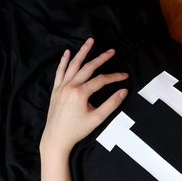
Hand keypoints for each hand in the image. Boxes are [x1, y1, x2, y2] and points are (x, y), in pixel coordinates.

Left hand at [40, 39, 128, 154]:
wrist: (56, 138)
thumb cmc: (77, 130)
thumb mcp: (97, 119)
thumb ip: (112, 103)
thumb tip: (124, 91)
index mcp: (80, 93)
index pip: (101, 80)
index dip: (115, 77)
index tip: (125, 76)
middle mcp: (70, 86)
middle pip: (88, 68)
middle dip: (101, 58)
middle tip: (112, 51)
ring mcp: (61, 87)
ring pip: (73, 65)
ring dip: (82, 52)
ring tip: (90, 41)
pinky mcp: (56, 90)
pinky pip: (60, 72)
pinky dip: (63, 61)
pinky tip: (67, 53)